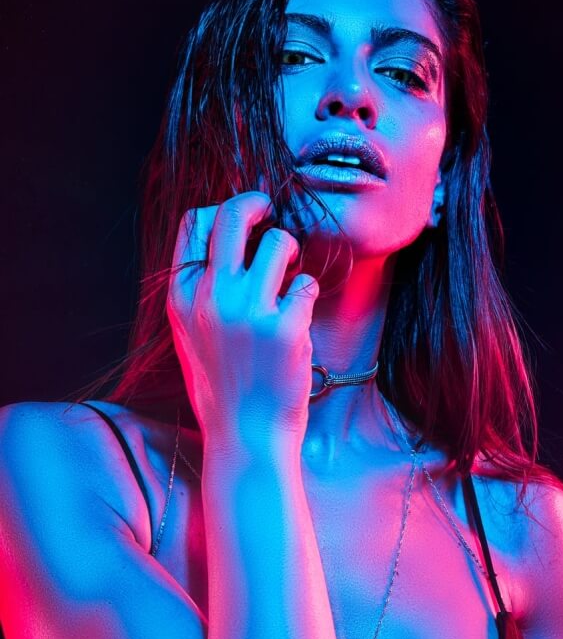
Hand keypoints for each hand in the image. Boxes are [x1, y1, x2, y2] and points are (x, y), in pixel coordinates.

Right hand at [166, 192, 319, 449]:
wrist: (245, 435)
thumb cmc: (223, 386)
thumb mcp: (190, 335)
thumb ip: (200, 290)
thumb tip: (225, 242)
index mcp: (181, 297)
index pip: (193, 224)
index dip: (222, 210)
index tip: (243, 216)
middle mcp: (210, 297)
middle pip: (232, 216)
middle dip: (255, 203)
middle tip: (270, 210)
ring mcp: (247, 311)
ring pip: (279, 243)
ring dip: (289, 252)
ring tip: (288, 279)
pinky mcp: (284, 327)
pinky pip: (306, 284)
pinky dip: (306, 295)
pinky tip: (297, 318)